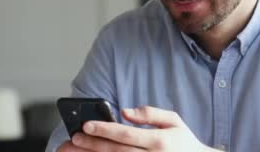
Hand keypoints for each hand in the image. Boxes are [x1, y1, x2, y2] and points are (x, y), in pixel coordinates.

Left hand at [57, 106, 218, 151]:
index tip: (87, 124)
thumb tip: (126, 112)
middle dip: (92, 144)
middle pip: (115, 151)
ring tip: (77, 150)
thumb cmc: (184, 142)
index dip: (104, 129)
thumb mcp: (174, 120)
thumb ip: (150, 114)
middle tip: (75, 138)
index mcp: (158, 141)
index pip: (125, 134)